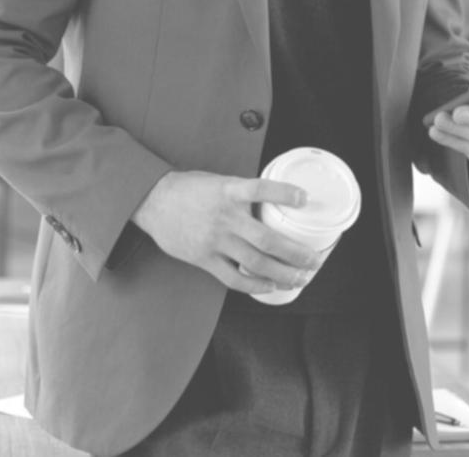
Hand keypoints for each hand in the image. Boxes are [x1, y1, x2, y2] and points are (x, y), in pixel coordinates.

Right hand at [132, 171, 329, 294]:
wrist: (154, 201)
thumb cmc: (190, 190)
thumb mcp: (220, 182)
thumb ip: (244, 194)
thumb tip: (275, 203)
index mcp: (230, 191)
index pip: (261, 189)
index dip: (285, 194)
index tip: (305, 199)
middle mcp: (225, 217)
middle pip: (267, 239)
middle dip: (296, 253)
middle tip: (314, 261)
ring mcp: (215, 240)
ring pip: (255, 263)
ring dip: (282, 273)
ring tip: (300, 278)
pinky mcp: (204, 258)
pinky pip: (233, 277)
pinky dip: (254, 285)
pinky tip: (270, 286)